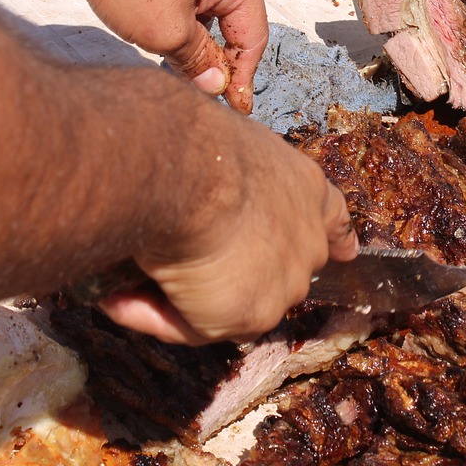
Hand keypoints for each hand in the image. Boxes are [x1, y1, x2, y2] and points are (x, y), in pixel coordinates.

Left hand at [55, 0, 268, 112]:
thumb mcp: (164, 30)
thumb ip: (196, 61)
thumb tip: (215, 84)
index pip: (252, 38)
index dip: (242, 77)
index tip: (233, 107)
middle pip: (230, 20)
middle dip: (214, 55)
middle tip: (195, 88)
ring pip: (203, 4)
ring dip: (189, 32)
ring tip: (164, 55)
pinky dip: (173, 10)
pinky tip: (146, 22)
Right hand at [98, 115, 358, 343]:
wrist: (185, 168)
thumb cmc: (189, 140)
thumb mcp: (218, 145)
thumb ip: (220, 174)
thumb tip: (184, 195)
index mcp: (305, 187)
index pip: (332, 218)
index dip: (336, 237)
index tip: (347, 251)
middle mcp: (307, 238)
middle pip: (280, 271)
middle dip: (235, 274)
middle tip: (177, 263)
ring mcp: (284, 282)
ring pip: (229, 302)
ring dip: (182, 295)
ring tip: (127, 277)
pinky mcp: (248, 315)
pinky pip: (192, 325)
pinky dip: (154, 314)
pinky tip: (118, 297)